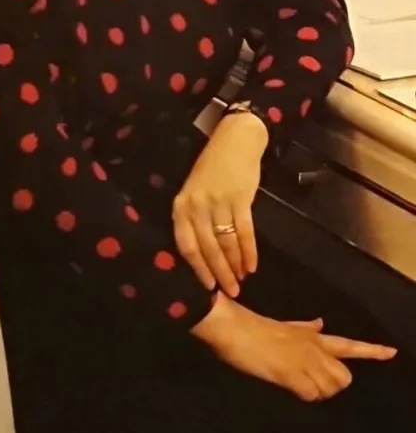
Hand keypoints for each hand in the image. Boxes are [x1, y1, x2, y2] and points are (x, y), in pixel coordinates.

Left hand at [172, 112, 266, 295]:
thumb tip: (204, 256)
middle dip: (220, 274)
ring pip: (226, 243)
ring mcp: (218, 202)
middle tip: (231, 292)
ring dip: (235, 265)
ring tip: (242, 280)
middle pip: (208, 249)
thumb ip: (194, 219)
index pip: (186, 245)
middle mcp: (196, 206)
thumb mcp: (194, 192)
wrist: (234, 140)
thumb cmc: (212, 169)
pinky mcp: (240, 198)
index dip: (198, 269)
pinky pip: (245, 232)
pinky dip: (249, 252)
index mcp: (181, 206)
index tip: (209, 287)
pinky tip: (252, 265)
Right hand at [192, 292, 396, 401]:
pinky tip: (288, 386)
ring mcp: (304, 360)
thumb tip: (319, 323)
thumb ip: (304, 327)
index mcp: (312, 336)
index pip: (349, 344)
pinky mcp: (292, 374)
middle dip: (332, 384)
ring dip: (316, 391)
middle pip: (344, 377)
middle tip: (308, 381)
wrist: (234, 328)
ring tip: (294, 381)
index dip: (372, 351)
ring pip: (330, 388)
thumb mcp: (284, 325)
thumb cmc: (255, 327)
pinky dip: (303, 395)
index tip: (391, 352)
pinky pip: (311, 394)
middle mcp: (314, 347)